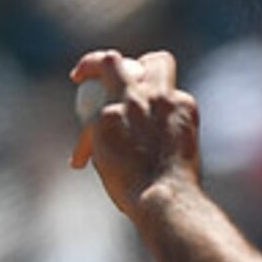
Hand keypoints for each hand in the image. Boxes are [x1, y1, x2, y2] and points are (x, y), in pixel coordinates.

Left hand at [70, 48, 201, 217]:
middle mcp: (159, 96)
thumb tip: (147, 145)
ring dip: (92, 65)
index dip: (152, 80)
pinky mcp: (106, 117)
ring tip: (78, 76)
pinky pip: (88, 122)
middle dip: (131, 63)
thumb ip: (164, 134)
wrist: (167, 201)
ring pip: (110, 62)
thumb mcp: (182, 153)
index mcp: (183, 106)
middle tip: (106, 74)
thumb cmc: (177, 191)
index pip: (167, 78)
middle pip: (148, 61)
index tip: (141, 92)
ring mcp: (131, 102)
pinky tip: (80, 161)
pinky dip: (84, 144)